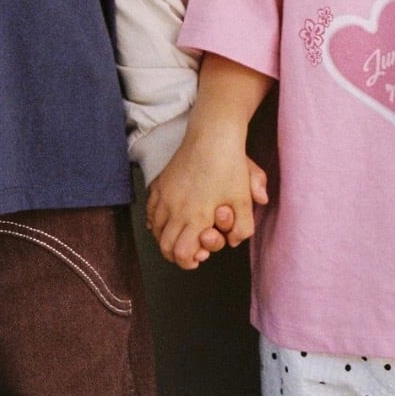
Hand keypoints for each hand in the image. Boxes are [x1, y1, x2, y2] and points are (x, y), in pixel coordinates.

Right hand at [146, 141, 268, 270]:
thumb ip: (243, 227)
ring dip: (166, 236)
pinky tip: (169, 217)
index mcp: (195, 217)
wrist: (213, 134)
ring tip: (181, 233)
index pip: (180, 253)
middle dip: (176, 254)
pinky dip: (156, 220)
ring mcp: (163, 196)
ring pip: (155, 229)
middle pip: (164, 246)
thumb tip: (234, 240)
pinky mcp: (159, 184)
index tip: (197, 258)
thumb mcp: (244, 199)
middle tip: (190, 250)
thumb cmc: (230, 165)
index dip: (188, 261)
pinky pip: (150, 211)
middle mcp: (174, 209)